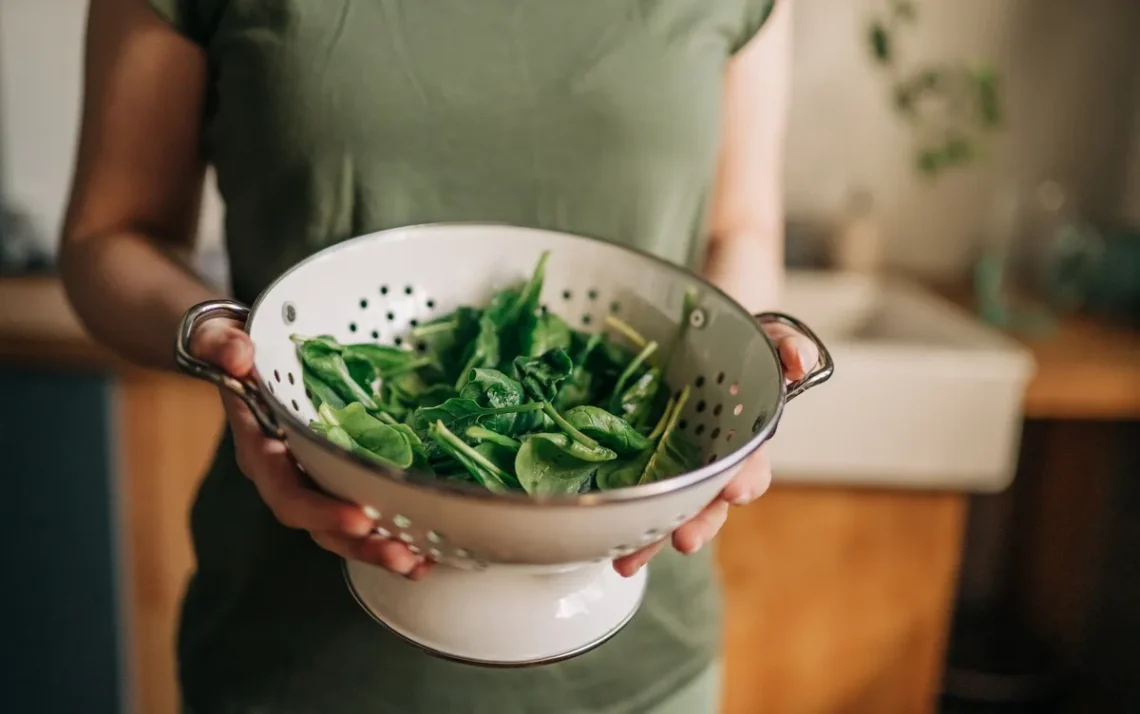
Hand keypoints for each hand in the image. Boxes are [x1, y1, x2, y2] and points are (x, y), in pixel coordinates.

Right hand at [191, 319, 432, 579]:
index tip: (360, 519)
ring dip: (382, 548)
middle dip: (361, 545)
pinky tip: (428, 546)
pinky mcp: (337, 473)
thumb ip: (222, 345)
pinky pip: (363, 508)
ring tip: (421, 563)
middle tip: (403, 557)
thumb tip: (237, 355)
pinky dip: (393, 530)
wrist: (238, 355)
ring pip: (345, 528)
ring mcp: (314, 478)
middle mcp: (287, 475)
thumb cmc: (231, 349)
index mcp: (261, 452)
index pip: (288, 494)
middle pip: (322, 526)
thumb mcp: (220, 340)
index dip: (322, 511)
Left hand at [613, 321, 818, 576]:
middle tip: (683, 540)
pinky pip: (633, 495)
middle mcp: (711, 464)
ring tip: (628, 562)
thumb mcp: (765, 339)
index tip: (734, 490)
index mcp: (743, 441)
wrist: (697, 339)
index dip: (745, 481)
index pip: (751, 468)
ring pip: (667, 511)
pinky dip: (619, 520)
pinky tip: (602, 541)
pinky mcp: (641, 464)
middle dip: (697, 525)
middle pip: (707, 505)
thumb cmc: (736, 347)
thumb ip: (786, 346)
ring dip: (651, 539)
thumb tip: (799, 362)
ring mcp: (675, 468)